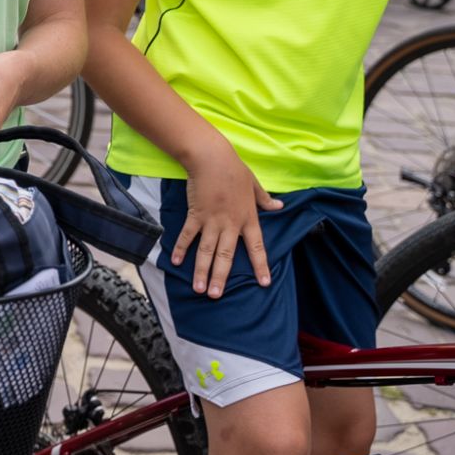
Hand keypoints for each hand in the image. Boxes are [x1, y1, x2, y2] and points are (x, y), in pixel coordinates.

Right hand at [178, 139, 281, 296]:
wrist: (212, 158)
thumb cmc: (235, 170)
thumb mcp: (255, 185)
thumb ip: (265, 200)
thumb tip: (279, 208)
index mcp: (248, 218)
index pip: (257, 247)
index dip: (261, 266)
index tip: (264, 283)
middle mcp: (231, 224)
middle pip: (226, 256)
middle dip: (221, 277)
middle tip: (216, 296)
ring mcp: (211, 221)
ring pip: (207, 251)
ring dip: (202, 270)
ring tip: (199, 288)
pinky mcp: (195, 215)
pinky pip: (187, 235)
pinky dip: (181, 248)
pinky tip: (175, 262)